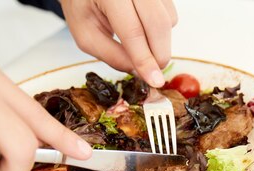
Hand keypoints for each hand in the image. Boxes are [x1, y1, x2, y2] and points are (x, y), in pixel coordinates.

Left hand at [61, 0, 177, 87]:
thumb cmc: (82, 6)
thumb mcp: (86, 36)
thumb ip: (112, 56)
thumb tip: (140, 72)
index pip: (133, 31)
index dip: (145, 59)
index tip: (155, 80)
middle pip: (158, 24)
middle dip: (159, 55)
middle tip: (152, 72)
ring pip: (168, 20)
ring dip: (160, 42)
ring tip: (139, 44)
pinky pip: (171, 15)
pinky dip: (162, 30)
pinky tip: (144, 28)